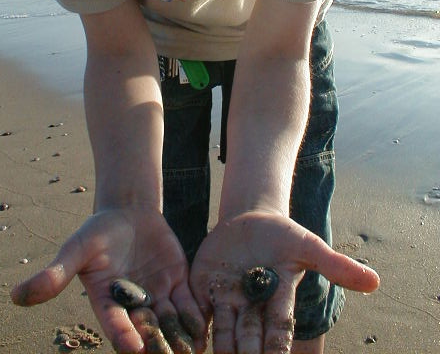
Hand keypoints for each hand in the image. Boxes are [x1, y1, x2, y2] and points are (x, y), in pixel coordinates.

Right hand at [11, 208, 206, 352]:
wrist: (128, 212)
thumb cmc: (97, 231)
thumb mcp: (77, 248)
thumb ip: (55, 273)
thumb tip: (15, 296)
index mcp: (107, 301)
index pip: (115, 323)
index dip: (123, 335)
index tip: (133, 347)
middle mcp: (133, 305)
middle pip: (147, 330)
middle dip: (158, 346)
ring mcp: (157, 295)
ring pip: (172, 322)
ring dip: (182, 338)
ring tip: (194, 351)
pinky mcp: (177, 283)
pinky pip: (189, 303)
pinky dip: (198, 316)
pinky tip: (208, 327)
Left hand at [190, 211, 379, 352]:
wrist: (251, 219)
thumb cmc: (285, 236)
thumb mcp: (309, 247)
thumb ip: (336, 265)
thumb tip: (375, 282)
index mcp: (277, 299)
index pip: (278, 331)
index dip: (277, 350)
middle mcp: (251, 306)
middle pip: (248, 338)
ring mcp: (225, 298)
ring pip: (222, 331)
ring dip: (219, 350)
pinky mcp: (204, 286)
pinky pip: (196, 309)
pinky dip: (191, 325)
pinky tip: (185, 341)